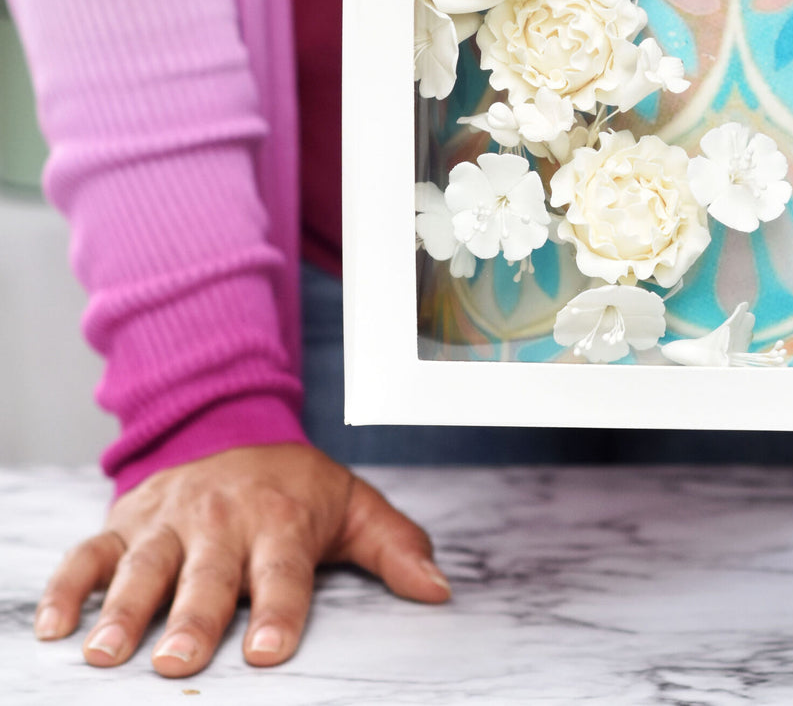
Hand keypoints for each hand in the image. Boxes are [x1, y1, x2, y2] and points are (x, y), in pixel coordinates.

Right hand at [32, 444, 448, 677]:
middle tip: (176, 661)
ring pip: (144, 565)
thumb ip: (396, 548)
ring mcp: (170, 519)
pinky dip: (67, 587)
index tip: (270, 650)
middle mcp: (222, 518)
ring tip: (108, 652)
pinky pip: (89, 554)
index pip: (283, 571)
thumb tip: (439, 590)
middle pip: (208, 575)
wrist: (236, 428)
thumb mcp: (354, 508)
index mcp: (280, 519)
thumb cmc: (298, 490)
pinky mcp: (126, 521)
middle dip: (193, 617)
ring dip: (124, 607)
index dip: (278, 610)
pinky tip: (56, 626)